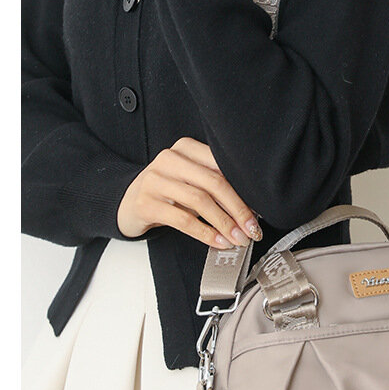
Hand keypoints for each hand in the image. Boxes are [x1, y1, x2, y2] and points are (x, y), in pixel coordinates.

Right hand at [117, 137, 262, 248]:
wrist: (127, 202)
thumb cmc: (167, 192)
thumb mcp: (190, 180)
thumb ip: (215, 184)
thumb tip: (251, 208)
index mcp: (186, 148)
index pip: (222, 166)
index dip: (244, 189)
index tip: (259, 210)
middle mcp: (169, 159)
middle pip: (214, 183)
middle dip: (238, 209)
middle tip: (252, 229)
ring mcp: (155, 180)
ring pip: (200, 202)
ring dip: (224, 223)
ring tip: (238, 238)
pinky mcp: (146, 203)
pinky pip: (183, 220)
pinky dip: (205, 233)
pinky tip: (217, 241)